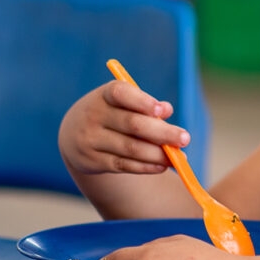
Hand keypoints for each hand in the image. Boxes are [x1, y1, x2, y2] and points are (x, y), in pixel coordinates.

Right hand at [59, 82, 189, 176]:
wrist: (74, 135)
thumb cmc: (111, 113)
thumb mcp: (124, 103)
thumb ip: (146, 105)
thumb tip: (167, 110)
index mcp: (105, 95)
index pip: (121, 93)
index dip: (142, 101)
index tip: (161, 110)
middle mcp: (94, 115)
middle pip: (132, 124)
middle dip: (162, 133)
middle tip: (185, 138)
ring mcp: (91, 139)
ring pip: (131, 148)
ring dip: (159, 154)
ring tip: (178, 157)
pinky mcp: (93, 161)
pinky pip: (124, 165)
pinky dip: (147, 166)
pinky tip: (163, 166)